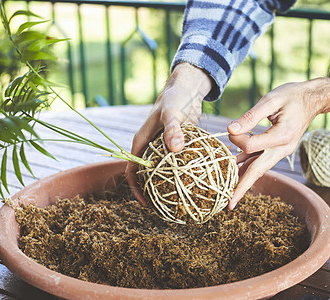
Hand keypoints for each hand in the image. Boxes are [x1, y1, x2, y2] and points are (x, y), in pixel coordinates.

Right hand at [125, 63, 212, 205]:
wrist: (186, 89)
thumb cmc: (174, 99)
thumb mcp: (172, 113)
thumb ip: (173, 130)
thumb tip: (175, 149)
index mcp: (140, 143)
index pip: (132, 171)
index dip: (136, 190)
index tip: (147, 204)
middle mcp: (150, 148)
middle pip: (147, 176)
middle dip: (154, 192)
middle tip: (167, 208)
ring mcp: (163, 149)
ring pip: (163, 172)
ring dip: (170, 185)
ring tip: (182, 201)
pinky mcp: (178, 148)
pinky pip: (178, 165)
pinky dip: (184, 174)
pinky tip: (197, 184)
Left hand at [227, 77, 329, 208]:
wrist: (313, 99)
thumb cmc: (292, 95)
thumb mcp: (271, 99)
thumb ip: (251, 116)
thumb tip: (230, 129)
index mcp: (282, 136)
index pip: (251, 147)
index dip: (236, 139)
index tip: (231, 128)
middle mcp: (282, 148)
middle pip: (258, 171)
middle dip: (242, 188)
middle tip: (228, 204)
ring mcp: (280, 151)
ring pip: (258, 168)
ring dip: (242, 181)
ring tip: (227, 195)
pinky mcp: (276, 149)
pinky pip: (259, 160)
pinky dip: (246, 167)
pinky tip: (234, 173)